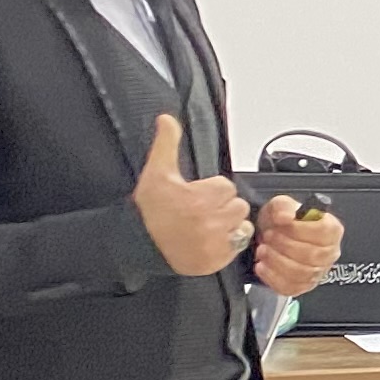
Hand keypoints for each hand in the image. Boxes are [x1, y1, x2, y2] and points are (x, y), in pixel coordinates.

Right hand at [132, 112, 251, 275]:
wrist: (138, 244)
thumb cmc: (148, 210)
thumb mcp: (156, 173)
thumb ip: (167, 144)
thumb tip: (167, 119)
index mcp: (198, 199)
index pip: (226, 187)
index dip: (212, 190)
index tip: (196, 196)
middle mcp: (209, 222)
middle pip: (237, 206)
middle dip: (222, 207)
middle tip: (201, 212)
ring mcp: (214, 243)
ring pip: (241, 226)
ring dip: (229, 225)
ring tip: (206, 225)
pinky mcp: (216, 260)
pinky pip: (237, 246)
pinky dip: (227, 244)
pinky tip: (208, 240)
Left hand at [250, 195, 345, 299]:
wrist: (271, 238)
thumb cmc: (280, 222)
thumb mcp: (280, 205)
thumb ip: (283, 206)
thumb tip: (287, 216)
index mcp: (331, 229)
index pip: (323, 232)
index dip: (299, 229)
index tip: (280, 225)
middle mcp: (329, 252)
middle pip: (312, 255)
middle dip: (284, 246)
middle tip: (268, 237)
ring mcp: (318, 272)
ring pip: (301, 273)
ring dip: (277, 261)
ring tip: (263, 250)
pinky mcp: (303, 286)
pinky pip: (290, 287)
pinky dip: (272, 277)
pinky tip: (262, 266)